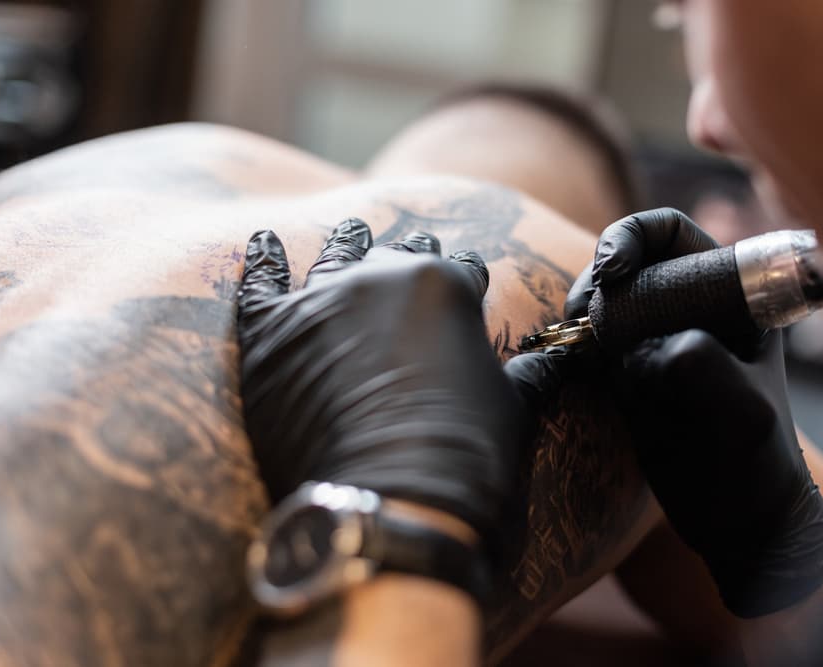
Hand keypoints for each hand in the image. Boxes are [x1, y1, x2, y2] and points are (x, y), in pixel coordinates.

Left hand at [237, 218, 564, 547]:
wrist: (393, 505)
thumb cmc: (466, 458)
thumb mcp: (515, 405)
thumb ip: (535, 369)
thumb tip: (563, 355)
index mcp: (445, 284)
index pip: (460, 268)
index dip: (466, 277)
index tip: (467, 281)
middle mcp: (380, 277)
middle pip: (395, 256)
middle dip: (407, 260)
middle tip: (407, 261)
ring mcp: (319, 302)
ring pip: (334, 259)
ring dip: (345, 246)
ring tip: (348, 234)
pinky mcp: (268, 336)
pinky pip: (259, 283)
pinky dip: (263, 261)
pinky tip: (264, 245)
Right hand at [568, 209, 822, 616]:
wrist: (741, 522)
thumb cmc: (758, 463)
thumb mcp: (741, 414)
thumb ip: (700, 366)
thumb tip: (652, 346)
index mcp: (735, 294)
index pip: (674, 233)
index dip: (634, 237)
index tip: (610, 271)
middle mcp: (693, 306)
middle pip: (630, 259)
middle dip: (599, 273)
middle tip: (582, 309)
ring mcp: (659, 337)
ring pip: (605, 297)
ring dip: (582, 307)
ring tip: (576, 335)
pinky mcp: (630, 371)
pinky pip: (592, 338)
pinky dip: (575, 341)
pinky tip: (572, 359)